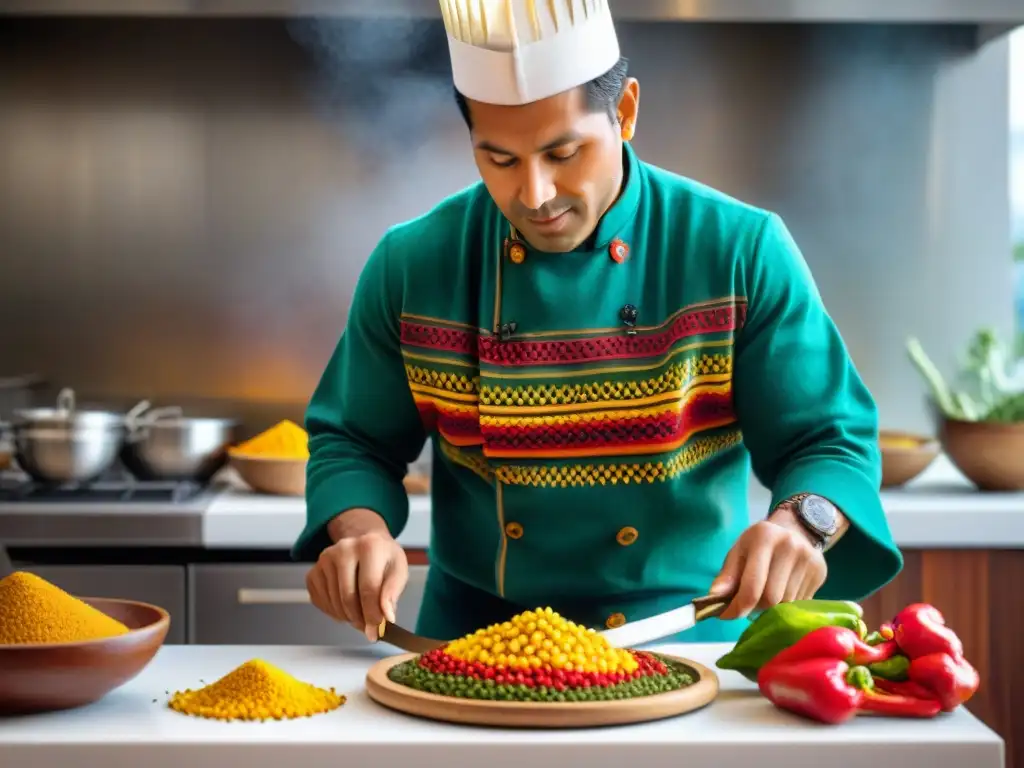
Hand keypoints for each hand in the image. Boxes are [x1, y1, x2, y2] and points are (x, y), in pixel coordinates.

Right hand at [305, 530, 408, 640]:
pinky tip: (345, 607)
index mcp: (369, 546)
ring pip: (334, 602)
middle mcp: (344, 549)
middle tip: (368, 627)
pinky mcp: (313, 571)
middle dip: (359, 619)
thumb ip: (392, 593)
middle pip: (347, 597)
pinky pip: (320, 602)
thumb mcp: (398, 570)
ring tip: (360, 615)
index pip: (368, 588)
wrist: (365, 543)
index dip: (372, 614)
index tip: (377, 630)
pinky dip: (333, 613)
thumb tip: (386, 616)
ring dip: (347, 617)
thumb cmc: (383, 559)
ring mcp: (325, 560)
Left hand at [709, 519, 826, 619]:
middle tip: (747, 604)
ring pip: (786, 604)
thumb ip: (727, 575)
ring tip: (764, 595)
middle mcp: (790, 546)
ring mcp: (809, 560)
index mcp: (765, 538)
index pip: (752, 585)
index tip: (727, 615)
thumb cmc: (759, 543)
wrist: (795, 530)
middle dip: (755, 608)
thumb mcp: (739, 551)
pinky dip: (786, 605)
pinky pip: (800, 603)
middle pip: (771, 598)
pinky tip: (781, 591)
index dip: (738, 606)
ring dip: (771, 608)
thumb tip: (714, 598)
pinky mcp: (820, 573)